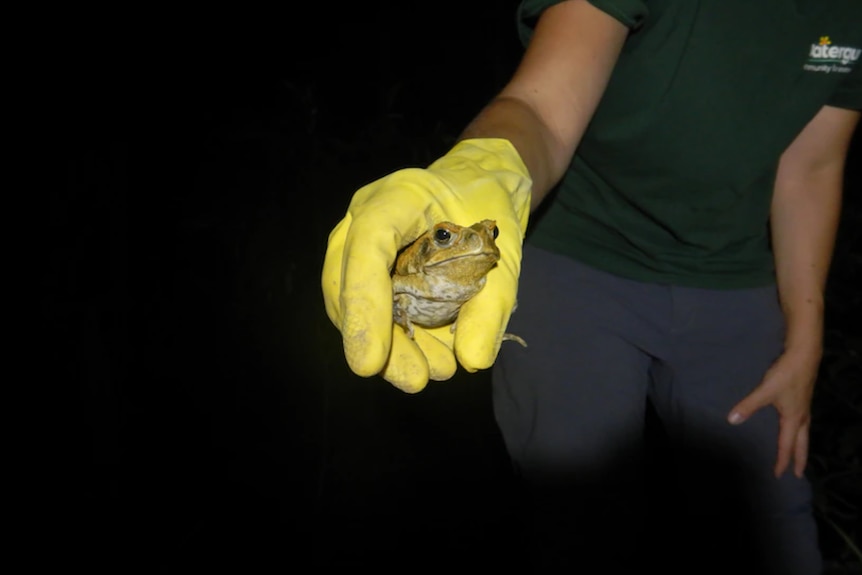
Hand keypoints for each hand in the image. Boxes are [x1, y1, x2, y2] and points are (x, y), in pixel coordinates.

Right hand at [321, 139, 531, 392]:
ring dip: (390, 346)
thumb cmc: (488, 207)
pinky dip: (398, 340)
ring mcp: (358, 244)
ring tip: (436, 372)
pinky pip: (371, 309)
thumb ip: (492, 303)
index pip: (368, 244)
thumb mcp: (505, 251)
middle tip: (415, 380)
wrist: (478, 184)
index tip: (370, 361)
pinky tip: (431, 360)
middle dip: (377, 340)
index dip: (364, 303)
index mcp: (398, 196)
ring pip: (352, 303)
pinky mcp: (367, 269)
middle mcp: (364, 218)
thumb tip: (472, 360)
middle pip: (345, 281)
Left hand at [727, 347, 820, 477]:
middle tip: (798, 475)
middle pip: (802, 444)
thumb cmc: (785, 375)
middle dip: (799, 460)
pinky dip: (801, 433)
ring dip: (802, 447)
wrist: (804, 356)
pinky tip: (795, 428)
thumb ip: (748, 406)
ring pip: (805, 434)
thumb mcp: (765, 391)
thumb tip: (731, 421)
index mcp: (792, 419)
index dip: (781, 461)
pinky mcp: (804, 399)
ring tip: (800, 455)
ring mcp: (805, 408)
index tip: (777, 474)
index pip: (786, 446)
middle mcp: (801, 417)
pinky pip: (804, 424)